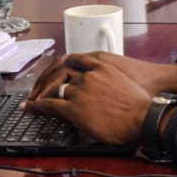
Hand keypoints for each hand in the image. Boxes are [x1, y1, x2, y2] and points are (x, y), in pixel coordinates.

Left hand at [28, 52, 176, 103]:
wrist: (145, 118)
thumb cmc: (141, 103)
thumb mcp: (123, 80)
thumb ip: (107, 78)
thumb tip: (100, 86)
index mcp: (100, 64)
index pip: (71, 59)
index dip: (58, 67)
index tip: (52, 73)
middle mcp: (87, 74)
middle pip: (58, 73)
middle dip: (46, 80)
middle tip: (37, 88)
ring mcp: (80, 91)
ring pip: (53, 90)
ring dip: (40, 94)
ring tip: (32, 99)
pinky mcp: (75, 108)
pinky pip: (50, 105)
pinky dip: (37, 106)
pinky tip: (30, 107)